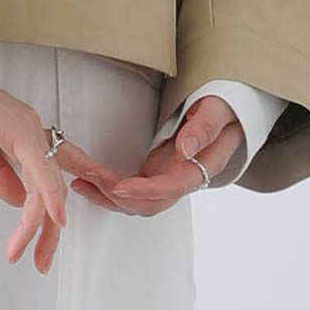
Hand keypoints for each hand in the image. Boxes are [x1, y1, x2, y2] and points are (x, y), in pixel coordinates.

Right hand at [0, 52, 125, 274]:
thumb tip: (18, 201)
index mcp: (18, 136)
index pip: (50, 172)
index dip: (60, 201)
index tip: (61, 231)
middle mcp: (29, 130)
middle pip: (52, 187)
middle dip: (50, 230)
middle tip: (43, 262)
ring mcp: (26, 127)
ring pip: (47, 185)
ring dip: (41, 225)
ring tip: (33, 255)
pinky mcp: (16, 127)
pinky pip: (39, 168)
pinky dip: (49, 196)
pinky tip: (56, 220)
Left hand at [68, 94, 243, 214]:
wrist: (229, 110)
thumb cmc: (225, 107)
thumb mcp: (218, 108)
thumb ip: (204, 128)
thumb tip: (185, 150)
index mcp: (204, 165)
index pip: (173, 187)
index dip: (145, 191)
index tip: (119, 186)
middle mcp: (185, 178)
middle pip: (151, 203)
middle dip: (117, 197)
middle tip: (88, 180)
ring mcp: (170, 177)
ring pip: (139, 201)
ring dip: (108, 196)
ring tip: (79, 182)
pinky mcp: (158, 172)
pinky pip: (134, 189)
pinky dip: (111, 188)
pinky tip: (90, 181)